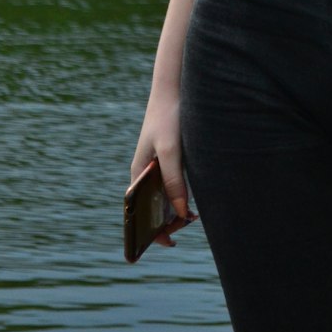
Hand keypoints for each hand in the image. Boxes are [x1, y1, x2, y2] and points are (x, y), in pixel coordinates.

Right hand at [130, 86, 190, 246]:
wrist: (175, 88)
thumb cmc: (169, 118)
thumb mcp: (171, 151)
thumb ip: (174, 181)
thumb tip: (180, 211)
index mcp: (138, 173)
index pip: (138, 211)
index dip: (148, 230)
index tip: (167, 242)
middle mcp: (145, 171)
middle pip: (151, 206)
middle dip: (166, 221)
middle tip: (186, 228)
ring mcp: (158, 164)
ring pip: (163, 195)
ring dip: (174, 209)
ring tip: (192, 217)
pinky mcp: (171, 156)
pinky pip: (172, 183)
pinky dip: (180, 195)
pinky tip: (193, 200)